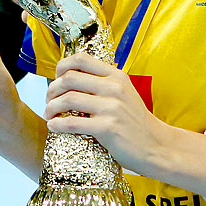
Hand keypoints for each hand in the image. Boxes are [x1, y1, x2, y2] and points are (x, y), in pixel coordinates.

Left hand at [45, 51, 164, 171]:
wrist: (156, 146)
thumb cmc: (136, 122)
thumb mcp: (124, 94)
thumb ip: (103, 84)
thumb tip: (72, 79)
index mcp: (116, 76)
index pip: (81, 59)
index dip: (61, 67)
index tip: (56, 79)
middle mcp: (113, 88)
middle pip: (69, 78)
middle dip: (51, 89)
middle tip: (48, 101)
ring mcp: (111, 108)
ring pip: (67, 99)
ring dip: (50, 107)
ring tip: (48, 115)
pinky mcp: (107, 128)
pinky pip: (72, 123)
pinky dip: (57, 125)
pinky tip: (53, 126)